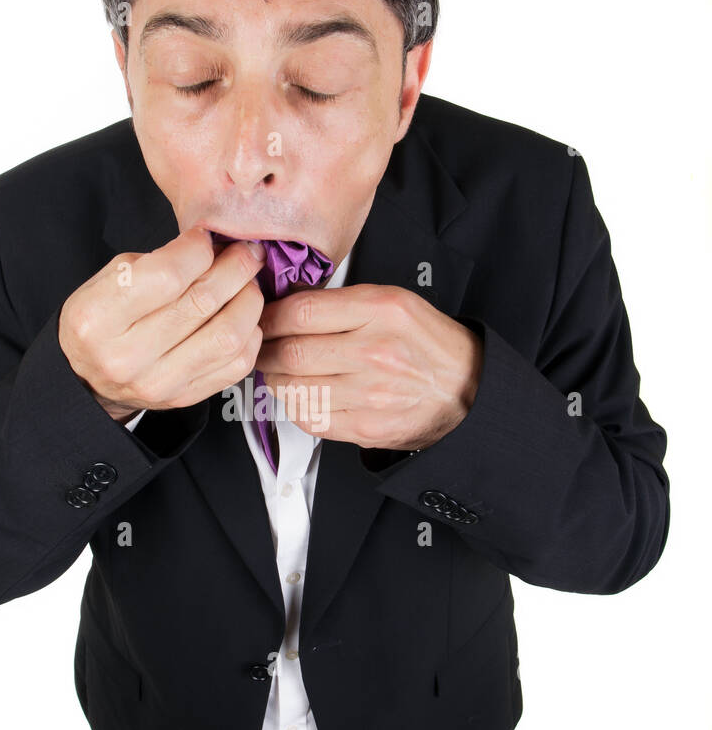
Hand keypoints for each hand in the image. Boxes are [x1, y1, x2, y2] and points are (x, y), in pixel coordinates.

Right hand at [58, 229, 266, 419]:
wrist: (89, 378)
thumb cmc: (101, 320)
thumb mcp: (110, 279)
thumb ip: (158, 261)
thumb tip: (213, 245)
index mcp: (98, 318)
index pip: (168, 275)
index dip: (199, 248)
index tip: (207, 238)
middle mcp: (127, 357)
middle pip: (203, 302)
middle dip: (235, 267)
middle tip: (244, 252)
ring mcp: (159, 383)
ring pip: (228, 336)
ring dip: (249, 301)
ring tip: (247, 283)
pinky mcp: (185, 397)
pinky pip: (237, 365)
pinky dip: (249, 334)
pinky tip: (242, 317)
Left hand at [255, 284, 482, 450]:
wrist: (466, 388)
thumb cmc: (428, 344)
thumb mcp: (394, 302)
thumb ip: (342, 302)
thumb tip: (287, 304)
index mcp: (382, 310)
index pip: (303, 311)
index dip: (271, 316)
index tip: (264, 318)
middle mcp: (376, 351)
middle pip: (293, 352)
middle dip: (267, 350)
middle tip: (263, 347)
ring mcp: (370, 394)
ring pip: (295, 388)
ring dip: (276, 380)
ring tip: (278, 371)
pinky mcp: (365, 427)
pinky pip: (310, 418)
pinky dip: (296, 405)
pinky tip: (301, 394)